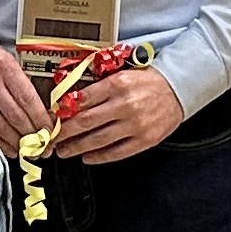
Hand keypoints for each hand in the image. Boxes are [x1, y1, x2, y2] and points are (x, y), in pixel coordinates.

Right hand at [0, 36, 53, 144]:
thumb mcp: (9, 62)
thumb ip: (25, 84)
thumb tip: (45, 112)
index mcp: (5, 65)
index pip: (27, 97)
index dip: (39, 117)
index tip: (48, 131)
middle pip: (14, 113)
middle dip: (30, 134)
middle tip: (42, 147)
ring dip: (15, 140)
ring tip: (28, 150)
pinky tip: (9, 148)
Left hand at [51, 64, 185, 165]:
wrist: (178, 88)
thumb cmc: (148, 80)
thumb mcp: (121, 74)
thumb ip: (98, 87)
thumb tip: (71, 101)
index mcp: (117, 84)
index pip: (82, 100)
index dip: (63, 112)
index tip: (53, 119)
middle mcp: (125, 105)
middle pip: (86, 122)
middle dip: (65, 133)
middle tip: (52, 140)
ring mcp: (135, 125)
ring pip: (98, 140)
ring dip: (77, 147)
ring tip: (65, 151)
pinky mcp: (144, 140)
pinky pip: (116, 152)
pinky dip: (99, 157)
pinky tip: (87, 157)